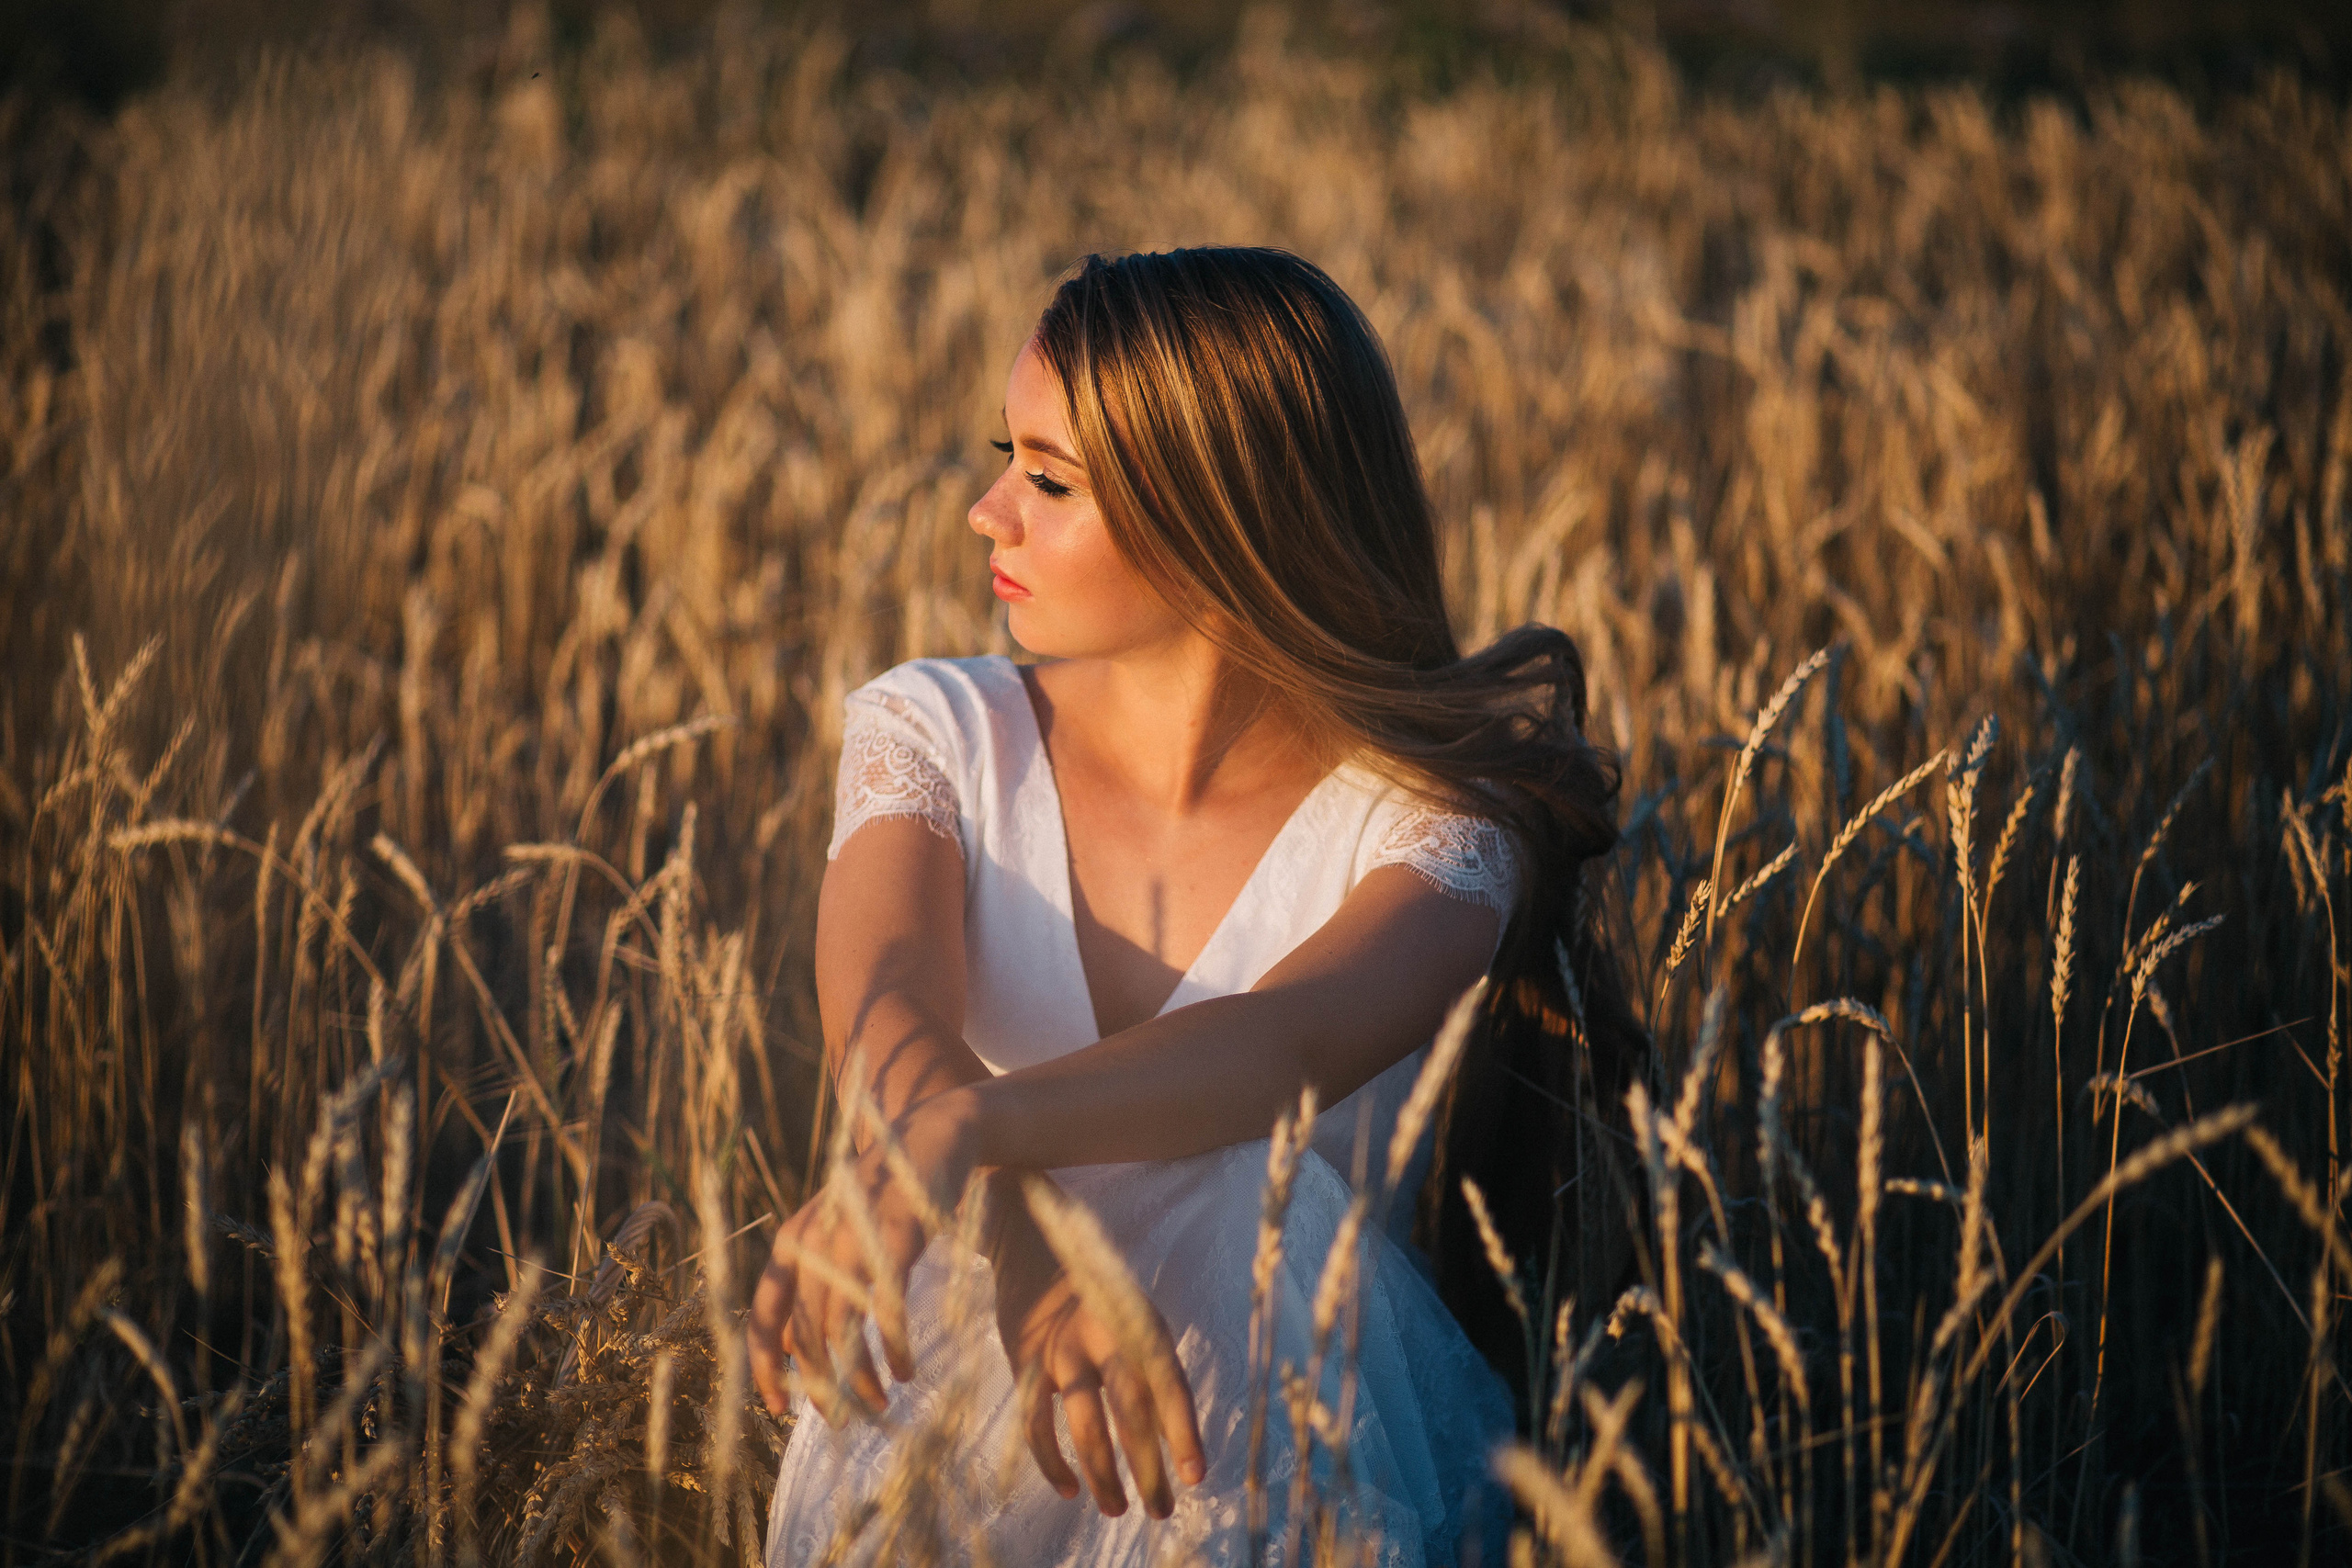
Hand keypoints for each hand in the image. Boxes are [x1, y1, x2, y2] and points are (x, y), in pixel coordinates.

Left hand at [747, 1096, 975, 1419]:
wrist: (935, 1137)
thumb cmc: (885, 1198)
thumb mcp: (838, 1238)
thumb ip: (812, 1287)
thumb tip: (789, 1350)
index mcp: (792, 1242)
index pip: (763, 1316)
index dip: (765, 1369)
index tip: (782, 1409)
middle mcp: (813, 1241)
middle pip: (805, 1333)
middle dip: (822, 1386)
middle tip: (843, 1420)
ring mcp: (853, 1240)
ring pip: (842, 1330)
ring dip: (858, 1377)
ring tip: (880, 1404)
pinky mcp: (894, 1241)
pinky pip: (885, 1312)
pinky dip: (892, 1349)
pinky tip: (904, 1369)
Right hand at [991, 1197, 1205, 1519]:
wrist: (1030, 1246)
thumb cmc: (1097, 1295)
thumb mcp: (1132, 1317)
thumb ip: (1151, 1370)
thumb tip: (1175, 1440)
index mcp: (1138, 1323)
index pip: (1168, 1383)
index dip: (1183, 1431)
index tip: (1195, 1476)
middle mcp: (1102, 1335)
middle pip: (1130, 1411)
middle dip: (1148, 1466)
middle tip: (1162, 1511)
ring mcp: (1060, 1350)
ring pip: (1083, 1424)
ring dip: (1102, 1474)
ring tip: (1118, 1508)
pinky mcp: (1025, 1362)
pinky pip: (1036, 1423)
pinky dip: (1051, 1461)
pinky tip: (1069, 1489)